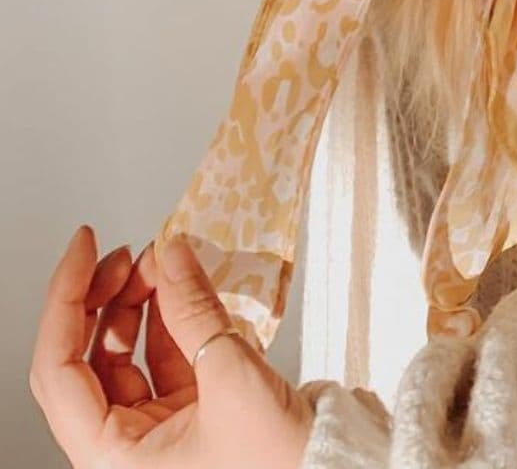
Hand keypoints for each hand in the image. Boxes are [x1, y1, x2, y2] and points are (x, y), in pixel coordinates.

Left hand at [29, 225, 313, 468]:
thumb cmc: (278, 460)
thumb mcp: (230, 376)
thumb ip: (194, 308)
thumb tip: (170, 252)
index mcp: (112, 458)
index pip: (58, 371)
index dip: (64, 301)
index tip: (84, 247)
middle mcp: (123, 449)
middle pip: (84, 360)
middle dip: (101, 298)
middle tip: (125, 252)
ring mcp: (152, 432)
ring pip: (121, 356)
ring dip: (137, 302)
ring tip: (162, 260)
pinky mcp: (183, 417)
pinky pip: (159, 359)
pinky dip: (167, 317)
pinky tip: (181, 284)